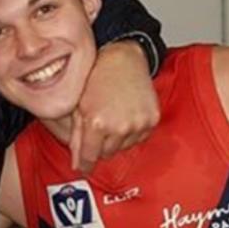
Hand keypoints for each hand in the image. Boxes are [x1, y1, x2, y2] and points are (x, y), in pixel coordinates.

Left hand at [71, 41, 159, 171]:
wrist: (121, 60)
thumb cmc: (96, 79)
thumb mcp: (78, 108)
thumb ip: (76, 138)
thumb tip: (77, 164)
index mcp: (97, 123)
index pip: (90, 157)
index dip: (85, 164)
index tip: (83, 167)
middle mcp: (119, 126)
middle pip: (107, 154)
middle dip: (99, 145)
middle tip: (97, 127)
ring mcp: (138, 124)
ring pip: (123, 148)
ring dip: (116, 139)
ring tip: (112, 117)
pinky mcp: (152, 120)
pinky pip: (139, 138)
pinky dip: (131, 132)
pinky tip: (124, 116)